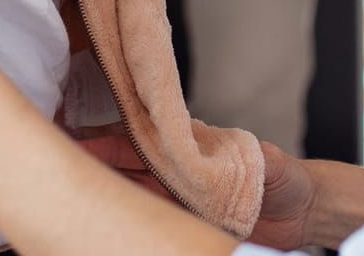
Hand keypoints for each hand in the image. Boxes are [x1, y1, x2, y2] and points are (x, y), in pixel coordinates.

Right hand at [81, 130, 315, 249]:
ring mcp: (177, 199)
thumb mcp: (270, 162)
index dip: (111, 139)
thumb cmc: (283, 178)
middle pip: (126, 166)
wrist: (300, 212)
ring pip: (131, 194)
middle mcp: (177, 171)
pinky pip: (149, 222)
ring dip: (105, 192)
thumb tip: (252, 152)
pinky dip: (128, 220)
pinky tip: (106, 223)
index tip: (80, 139)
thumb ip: (257, 157)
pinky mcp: (182, 225)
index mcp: (190, 146)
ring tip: (74, 194)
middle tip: (64, 167)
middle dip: (95, 164)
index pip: (143, 139)